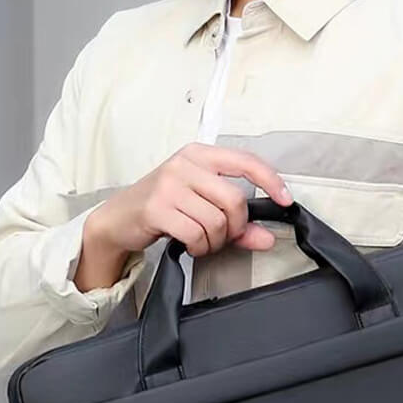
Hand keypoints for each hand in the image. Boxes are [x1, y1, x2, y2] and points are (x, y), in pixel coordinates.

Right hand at [76, 143, 292, 290]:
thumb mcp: (201, 208)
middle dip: (235, 227)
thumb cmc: (163, 208)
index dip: (271, 181)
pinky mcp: (157, 208)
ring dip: (215, 242)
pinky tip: (190, 245)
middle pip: (234, 200)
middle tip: (223, 236)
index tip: (285, 200)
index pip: (245, 161)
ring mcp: (169, 184)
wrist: (117, 219)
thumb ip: (237, 224)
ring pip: (216, 221)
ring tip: (202, 241)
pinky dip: (199, 248)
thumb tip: (268, 238)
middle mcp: (185, 164)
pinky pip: (197, 234)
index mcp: (199, 154)